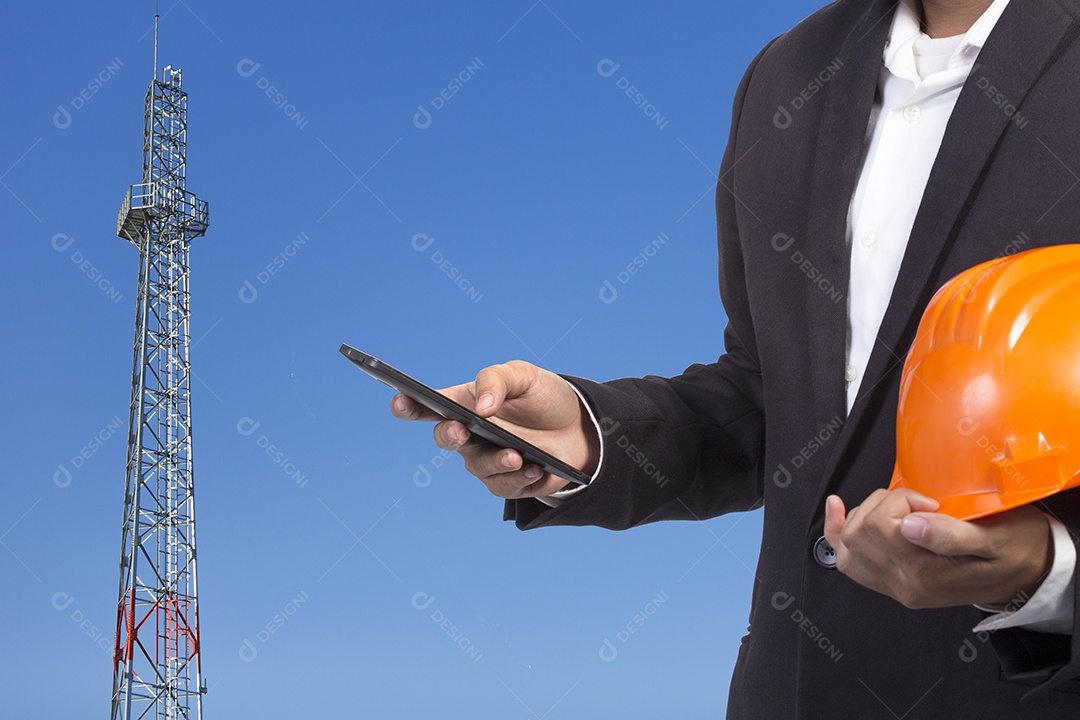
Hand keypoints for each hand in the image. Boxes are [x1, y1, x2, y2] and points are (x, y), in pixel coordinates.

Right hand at [390, 360, 599, 498]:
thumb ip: (497, 380)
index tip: (399, 402)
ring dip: (497, 461)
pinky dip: (520, 477)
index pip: (428, 405)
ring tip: (518, 454)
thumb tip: (481, 406)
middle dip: (450, 435)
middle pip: (445, 437)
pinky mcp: (506, 482)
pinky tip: (537, 468)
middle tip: (461, 430)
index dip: (408, 405)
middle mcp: (469, 434)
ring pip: (478, 466)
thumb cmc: (543, 397)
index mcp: (465, 403)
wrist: (580, 428)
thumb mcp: (524, 376)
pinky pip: (504, 485)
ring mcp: (485, 460)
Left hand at [823, 488, 1052, 608]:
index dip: (900, 500)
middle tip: (915, 503)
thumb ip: (950, 535)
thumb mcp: (995, 537)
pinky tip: (838, 507)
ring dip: (863, 515)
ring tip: (896, 509)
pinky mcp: (890, 582)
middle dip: (881, 505)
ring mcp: (893, 586)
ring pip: (846, 544)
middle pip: (858, 532)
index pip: (881, 525)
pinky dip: (837, 529)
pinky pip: (847, 561)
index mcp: (926, 574)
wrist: (1026, 575)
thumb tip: (909, 524)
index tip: (927, 500)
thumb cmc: (1015, 550)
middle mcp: (903, 585)